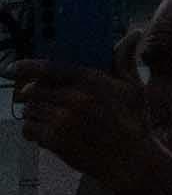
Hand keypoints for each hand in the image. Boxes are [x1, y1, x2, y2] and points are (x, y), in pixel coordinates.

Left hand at [16, 61, 154, 185]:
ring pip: (30, 110)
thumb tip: (134, 34)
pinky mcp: (55, 140)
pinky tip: (44, 131)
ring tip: (44, 116)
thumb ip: (125, 60)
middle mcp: (75, 98)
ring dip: (32, 112)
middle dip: (28, 94)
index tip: (14, 67)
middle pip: (34, 90)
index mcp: (92, 81)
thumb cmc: (133, 122)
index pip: (51, 69)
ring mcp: (63, 120)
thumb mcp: (133, 87)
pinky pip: (29, 129)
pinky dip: (32, 130)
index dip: (29, 66)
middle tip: (29, 97)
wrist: (129, 160)